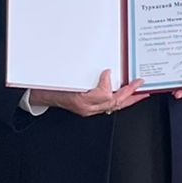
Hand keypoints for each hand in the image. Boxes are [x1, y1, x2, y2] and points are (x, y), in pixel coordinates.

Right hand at [29, 69, 148, 116]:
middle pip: (113, 103)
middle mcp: (87, 108)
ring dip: (128, 99)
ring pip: (113, 107)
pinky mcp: (89, 109)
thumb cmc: (52, 86)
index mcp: (81, 100)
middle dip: (129, 93)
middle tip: (139, 83)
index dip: (108, 83)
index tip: (108, 72)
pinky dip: (119, 101)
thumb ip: (85, 77)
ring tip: (140, 92)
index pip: (102, 95)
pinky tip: (126, 96)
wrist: (41, 95)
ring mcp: (88, 110)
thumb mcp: (66, 78)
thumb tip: (106, 73)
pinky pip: (108, 107)